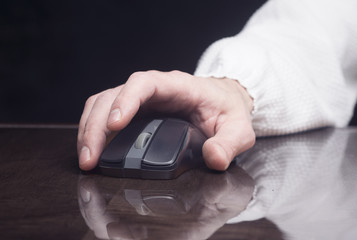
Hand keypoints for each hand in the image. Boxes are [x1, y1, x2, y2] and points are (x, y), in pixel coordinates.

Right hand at [77, 70, 254, 170]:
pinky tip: (92, 150)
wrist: (224, 103)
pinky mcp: (135, 112)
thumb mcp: (238, 129)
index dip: (126, 100)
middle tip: (91, 157)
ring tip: (86, 158)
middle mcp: (154, 90)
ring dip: (89, 129)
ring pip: (102, 103)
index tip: (115, 124)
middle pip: (113, 95)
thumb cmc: (228, 110)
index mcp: (177, 86)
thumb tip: (214, 158)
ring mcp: (141, 100)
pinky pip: (106, 113)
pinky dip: (93, 130)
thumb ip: (229, 143)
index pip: (144, 83)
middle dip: (96, 125)